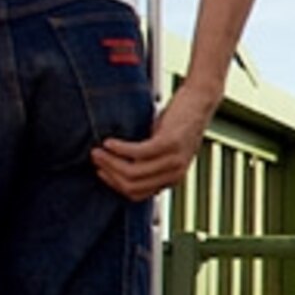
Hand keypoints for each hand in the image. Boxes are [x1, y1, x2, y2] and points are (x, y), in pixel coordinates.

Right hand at [93, 84, 212, 201]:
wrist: (199, 100)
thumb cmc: (176, 121)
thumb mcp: (162, 146)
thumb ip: (146, 161)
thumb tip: (116, 167)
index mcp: (171, 179)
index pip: (136, 194)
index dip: (114, 184)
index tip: (100, 171)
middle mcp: (174, 174)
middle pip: (132, 185)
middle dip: (108, 173)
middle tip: (94, 158)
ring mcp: (173, 160)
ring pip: (132, 172)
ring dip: (110, 161)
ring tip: (98, 150)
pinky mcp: (169, 143)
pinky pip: (137, 153)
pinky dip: (120, 148)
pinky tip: (109, 141)